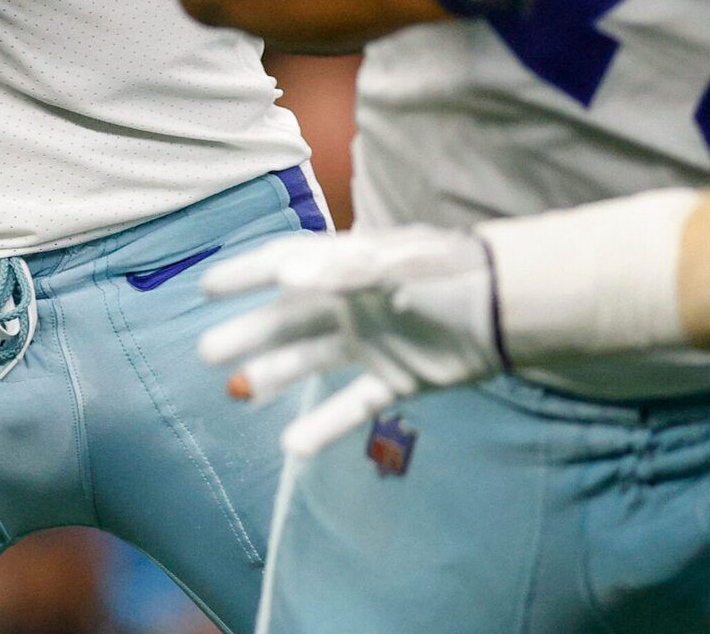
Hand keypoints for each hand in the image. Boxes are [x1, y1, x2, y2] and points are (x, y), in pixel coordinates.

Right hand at [197, 227, 504, 457]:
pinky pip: (351, 404)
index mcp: (346, 266)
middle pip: (287, 319)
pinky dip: (322, 425)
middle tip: (206, 351)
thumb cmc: (446, 274)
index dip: (244, 274)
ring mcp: (373, 342)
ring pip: (311, 360)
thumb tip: (281, 274)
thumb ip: (338, 272)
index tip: (204, 287)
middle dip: (247, 333)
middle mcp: (352, 304)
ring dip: (274, 374)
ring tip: (238, 392)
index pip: (284, 264)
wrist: (504, 310)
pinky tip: (292, 445)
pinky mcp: (396, 379)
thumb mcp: (390, 266)